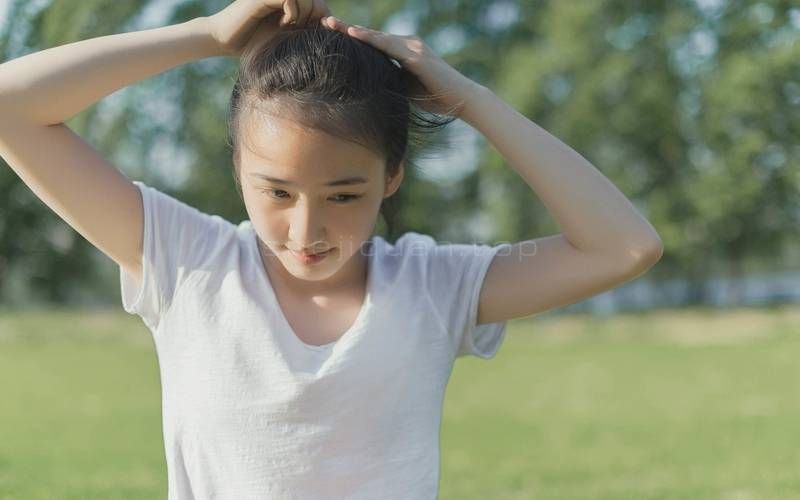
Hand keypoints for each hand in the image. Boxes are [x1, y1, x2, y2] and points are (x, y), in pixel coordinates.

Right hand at [208, 0, 331, 55]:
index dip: (324, 18)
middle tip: (300, 32)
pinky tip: (282, 25)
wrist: (224, 40)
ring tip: (290, 29)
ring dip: (304, 16)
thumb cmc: (253, 43)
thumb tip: (333, 29)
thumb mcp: (286, 37)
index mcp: (289, 0)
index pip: (320, 4)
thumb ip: (306, 29)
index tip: (315, 34)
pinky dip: (292, 14)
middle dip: (316, 18)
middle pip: (317, 0)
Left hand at [320, 15, 482, 117]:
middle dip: (348, 29)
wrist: (461, 100)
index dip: (354, 38)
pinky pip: (388, 45)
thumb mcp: (405, 87)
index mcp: (405, 51)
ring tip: (333, 25)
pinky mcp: (416, 56)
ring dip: (354, 31)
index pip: (375, 43)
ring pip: (378, 37)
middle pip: (373, 36)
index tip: (332, 33)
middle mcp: (408, 44)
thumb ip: (390, 80)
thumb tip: (370, 84)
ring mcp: (413, 47)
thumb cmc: (435, 97)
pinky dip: (370, 39)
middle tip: (325, 21)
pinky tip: (354, 34)